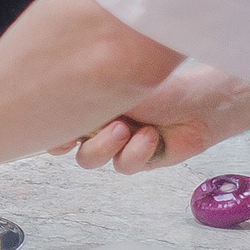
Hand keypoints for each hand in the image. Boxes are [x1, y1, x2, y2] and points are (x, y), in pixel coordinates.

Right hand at [50, 60, 237, 173]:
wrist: (200, 104)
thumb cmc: (159, 85)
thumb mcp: (114, 82)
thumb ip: (83, 95)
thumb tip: (51, 104)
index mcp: (89, 102)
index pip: (56, 121)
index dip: (50, 129)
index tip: (56, 125)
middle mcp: (97, 123)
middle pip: (67, 146)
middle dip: (81, 136)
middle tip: (96, 127)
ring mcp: (117, 144)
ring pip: (90, 160)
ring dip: (107, 145)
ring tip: (127, 129)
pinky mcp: (138, 161)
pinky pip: (123, 166)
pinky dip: (136, 152)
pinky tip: (151, 137)